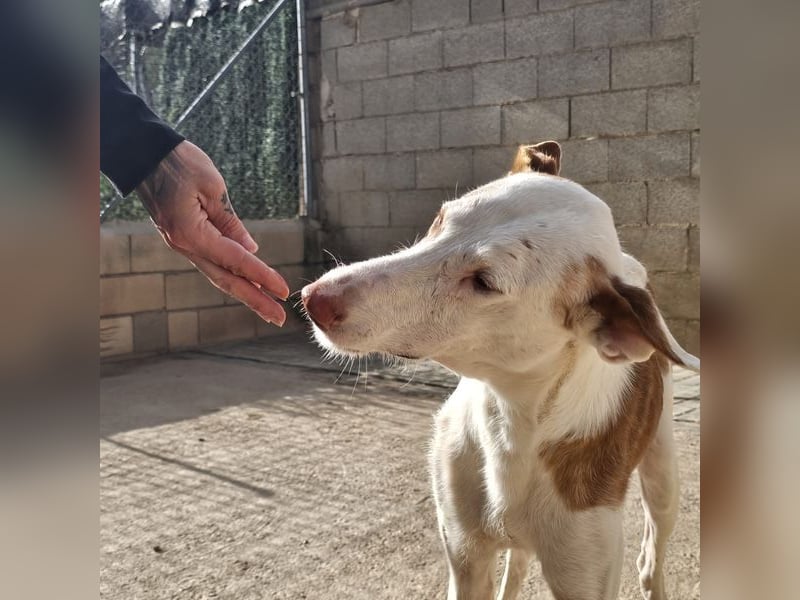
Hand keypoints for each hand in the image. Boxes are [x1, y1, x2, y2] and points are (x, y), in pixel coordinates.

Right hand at [136, 141, 288, 324]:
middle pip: (226, 280)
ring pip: (218, 275)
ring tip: (268, 308)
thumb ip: (231, 223)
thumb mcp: (212, 188)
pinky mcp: (184, 239)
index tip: (283, 292)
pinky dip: (231, 276)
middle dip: (255, 300)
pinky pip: (211, 263)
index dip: (262, 277)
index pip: (236, 261)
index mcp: (192, 234)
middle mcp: (185, 246)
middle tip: (279, 318)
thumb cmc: (179, 163)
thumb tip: (251, 250)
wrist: (144, 155)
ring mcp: (182, 245)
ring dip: (244, 292)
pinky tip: (248, 283)